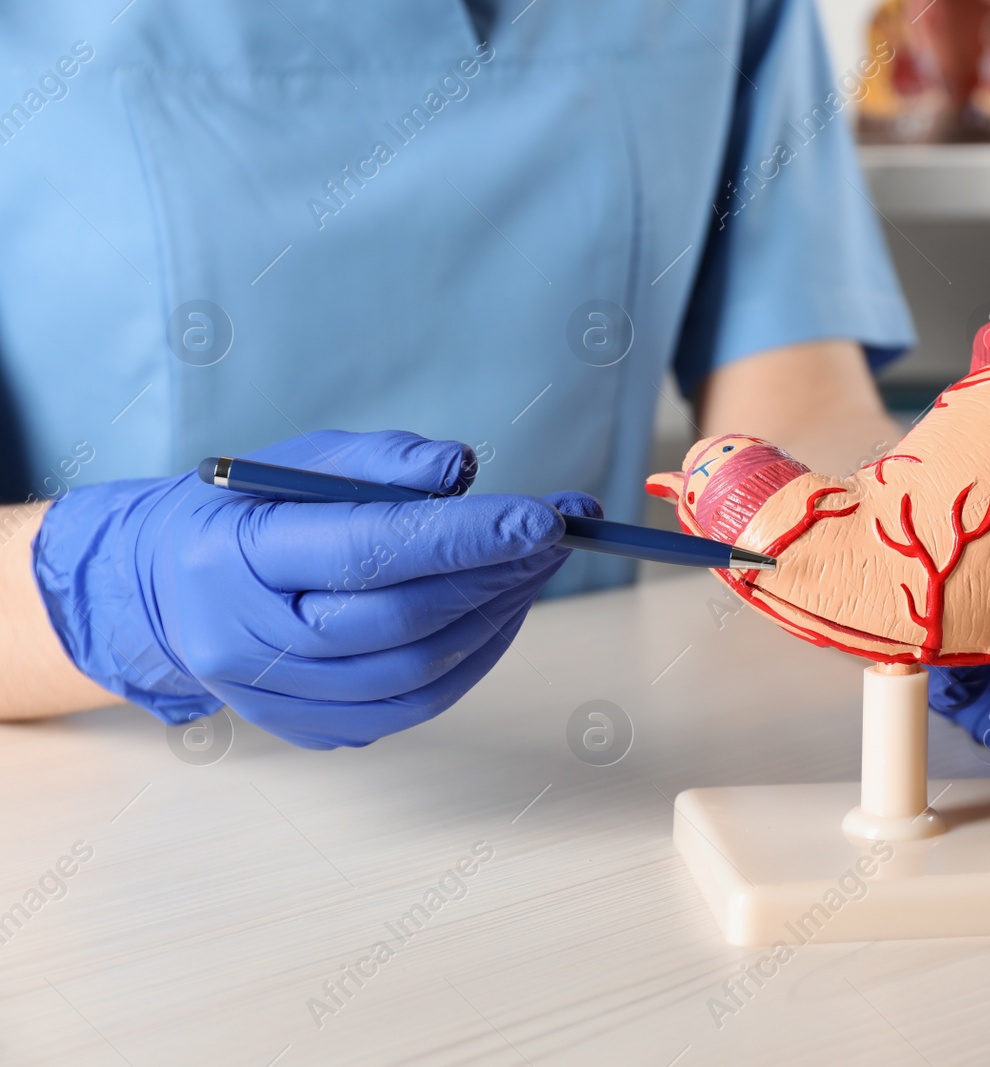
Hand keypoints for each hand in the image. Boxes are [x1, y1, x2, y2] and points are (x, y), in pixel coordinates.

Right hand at [32, 430, 595, 748]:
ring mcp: (274, 699)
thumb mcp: (302, 461)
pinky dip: (471, 661)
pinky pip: (412, 707)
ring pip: (415, 673)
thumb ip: (383, 461)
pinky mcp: (307, 730)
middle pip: (398, 619)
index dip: (464, 536)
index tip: (543, 517)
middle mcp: (245, 640)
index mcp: (234, 557)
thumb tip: (462, 472)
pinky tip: (500, 614)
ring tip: (534, 569)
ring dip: (494, 617)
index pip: (366, 550)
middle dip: (492, 574)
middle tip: (554, 537)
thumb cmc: (251, 511)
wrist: (170, 589)